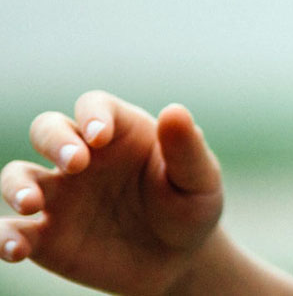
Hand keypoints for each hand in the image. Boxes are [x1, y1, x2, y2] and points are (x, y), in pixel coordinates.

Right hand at [1, 91, 223, 295]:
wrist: (178, 259)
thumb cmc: (190, 207)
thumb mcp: (199, 179)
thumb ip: (186, 147)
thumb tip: (174, 110)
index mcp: (120, 132)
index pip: (95, 107)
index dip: (93, 115)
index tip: (100, 137)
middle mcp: (83, 158)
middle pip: (48, 129)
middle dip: (54, 141)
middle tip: (75, 165)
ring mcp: (59, 195)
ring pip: (18, 175)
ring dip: (16, 185)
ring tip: (31, 204)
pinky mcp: (44, 236)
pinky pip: (10, 231)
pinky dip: (3, 237)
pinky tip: (16, 250)